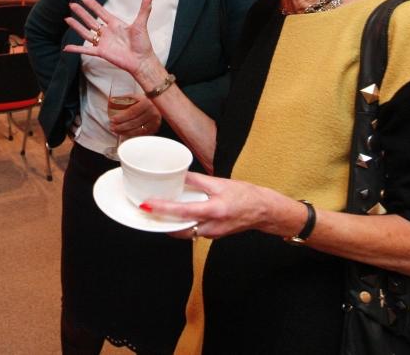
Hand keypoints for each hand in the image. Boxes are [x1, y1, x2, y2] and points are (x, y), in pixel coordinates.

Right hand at [61, 0, 160, 74]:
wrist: (141, 60)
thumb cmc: (143, 43)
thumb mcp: (141, 23)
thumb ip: (144, 8)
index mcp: (115, 23)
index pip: (101, 12)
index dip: (93, 5)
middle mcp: (107, 32)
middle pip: (90, 20)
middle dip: (81, 13)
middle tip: (72, 5)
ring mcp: (103, 42)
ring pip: (86, 33)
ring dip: (76, 26)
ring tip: (67, 19)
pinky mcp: (101, 52)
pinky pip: (86, 50)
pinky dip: (76, 49)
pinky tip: (66, 48)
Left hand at [108, 94, 161, 136]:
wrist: (157, 106)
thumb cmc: (142, 101)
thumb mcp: (134, 97)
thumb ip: (124, 99)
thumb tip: (111, 100)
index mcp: (146, 103)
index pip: (131, 112)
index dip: (121, 117)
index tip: (112, 120)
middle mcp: (152, 112)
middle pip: (134, 122)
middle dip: (121, 126)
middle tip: (112, 127)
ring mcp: (154, 121)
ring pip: (138, 130)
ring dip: (125, 132)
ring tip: (116, 131)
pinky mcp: (155, 128)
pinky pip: (141, 134)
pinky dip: (132, 135)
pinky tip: (124, 135)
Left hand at [142, 172, 283, 239]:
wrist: (263, 211)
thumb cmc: (246, 196)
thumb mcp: (220, 183)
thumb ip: (197, 180)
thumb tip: (178, 174)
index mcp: (214, 210)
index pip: (183, 211)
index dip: (163, 208)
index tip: (148, 204)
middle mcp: (212, 226)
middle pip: (179, 227)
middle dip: (161, 221)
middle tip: (146, 209)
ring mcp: (212, 233)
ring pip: (185, 232)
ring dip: (170, 223)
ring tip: (157, 211)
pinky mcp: (213, 235)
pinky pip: (193, 231)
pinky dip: (182, 224)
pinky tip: (176, 214)